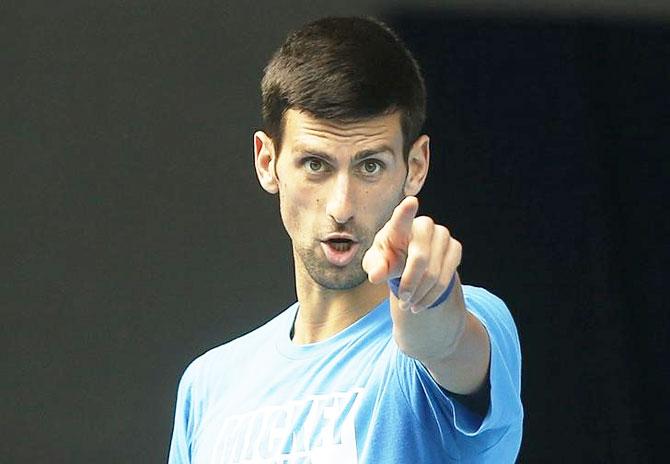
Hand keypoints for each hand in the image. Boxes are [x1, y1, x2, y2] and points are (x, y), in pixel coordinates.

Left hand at [362, 196, 461, 312]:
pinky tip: (422, 302)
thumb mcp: (377, 263)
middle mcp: (423, 225)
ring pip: (435, 272)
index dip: (406, 211)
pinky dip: (433, 295)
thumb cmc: (389, 258)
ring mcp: (442, 234)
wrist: (409, 261)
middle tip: (403, 301)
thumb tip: (375, 276)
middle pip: (420, 258)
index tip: (411, 202)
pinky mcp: (455, 247)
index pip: (402, 217)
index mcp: (398, 226)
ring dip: (421, 294)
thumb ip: (374, 267)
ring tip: (410, 305)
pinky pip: (447, 277)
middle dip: (410, 284)